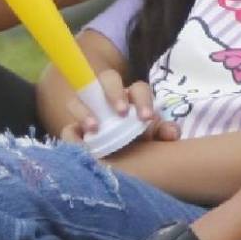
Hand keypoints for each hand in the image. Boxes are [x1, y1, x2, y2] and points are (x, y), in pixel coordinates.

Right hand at [60, 71, 178, 145]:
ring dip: (87, 109)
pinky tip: (82, 145)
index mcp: (132, 98)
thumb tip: (172, 133)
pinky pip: (69, 127)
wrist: (119, 160)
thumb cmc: (138, 141)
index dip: (142, 100)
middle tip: (121, 113)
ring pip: (82, 95)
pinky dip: (73, 135)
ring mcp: (89, 111)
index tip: (145, 119)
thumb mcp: (152, 138)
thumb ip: (164, 133)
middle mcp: (109, 98)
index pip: (138, 89)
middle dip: (114, 91)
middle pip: (108, 78)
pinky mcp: (74, 130)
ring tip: (94, 128)